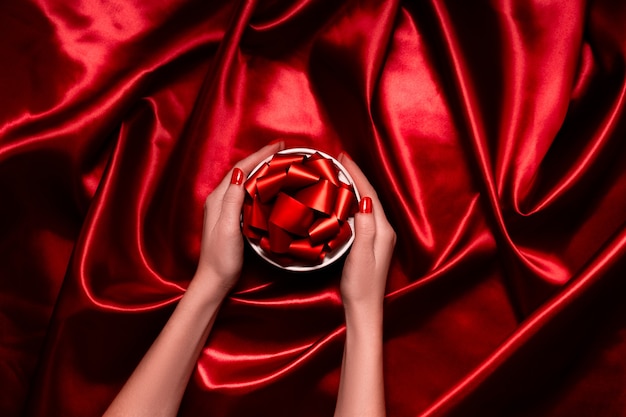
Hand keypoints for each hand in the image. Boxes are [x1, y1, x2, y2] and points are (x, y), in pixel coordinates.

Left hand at [194, 142, 284, 296]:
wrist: (214, 280)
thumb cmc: (221, 258)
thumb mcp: (228, 228)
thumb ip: (233, 200)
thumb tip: (241, 173)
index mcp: (218, 199)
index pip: (240, 168)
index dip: (259, 155)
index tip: (278, 146)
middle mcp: (220, 200)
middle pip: (242, 171)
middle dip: (261, 157)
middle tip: (282, 150)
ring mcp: (225, 209)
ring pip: (245, 181)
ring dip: (261, 168)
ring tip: (278, 162)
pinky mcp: (231, 218)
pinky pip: (246, 193)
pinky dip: (259, 183)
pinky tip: (268, 186)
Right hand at [338, 154, 395, 309]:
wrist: (364, 311)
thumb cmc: (360, 286)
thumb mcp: (361, 257)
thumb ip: (365, 228)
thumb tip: (365, 201)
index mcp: (383, 230)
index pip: (370, 194)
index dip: (357, 174)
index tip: (343, 158)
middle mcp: (384, 231)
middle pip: (370, 196)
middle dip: (356, 176)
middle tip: (339, 160)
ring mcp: (379, 238)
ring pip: (367, 204)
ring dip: (354, 187)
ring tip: (340, 173)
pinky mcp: (371, 244)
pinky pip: (363, 214)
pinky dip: (353, 202)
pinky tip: (343, 200)